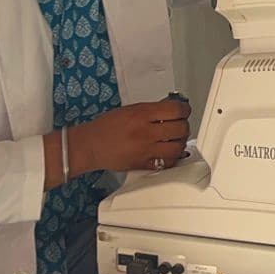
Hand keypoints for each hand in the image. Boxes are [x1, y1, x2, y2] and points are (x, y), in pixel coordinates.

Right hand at [72, 99, 190, 173]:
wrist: (90, 145)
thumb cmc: (106, 127)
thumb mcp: (130, 109)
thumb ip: (151, 110)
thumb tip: (171, 109)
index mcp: (142, 114)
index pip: (176, 110)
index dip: (184, 109)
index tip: (184, 110)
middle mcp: (146, 132)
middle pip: (181, 129)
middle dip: (183, 125)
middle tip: (180, 125)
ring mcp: (146, 150)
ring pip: (178, 148)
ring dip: (180, 142)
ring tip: (176, 139)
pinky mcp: (144, 164)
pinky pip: (167, 163)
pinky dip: (172, 158)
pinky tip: (169, 152)